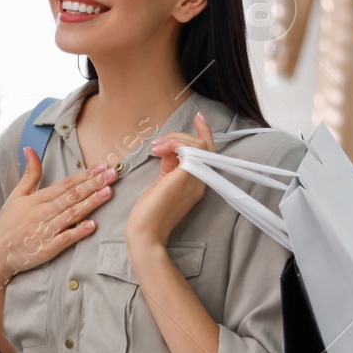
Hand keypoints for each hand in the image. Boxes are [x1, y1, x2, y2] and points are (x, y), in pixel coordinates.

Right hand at [0, 151, 117, 290]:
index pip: (65, 184)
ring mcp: (44, 231)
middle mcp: (42, 213)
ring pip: (71, 214)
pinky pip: (65, 239)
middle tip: (113, 173)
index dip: (85, 175)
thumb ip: (29, 174)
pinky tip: (92, 225)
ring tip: (109, 192)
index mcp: (37, 199)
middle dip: (94, 184)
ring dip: (91, 203)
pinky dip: (78, 232)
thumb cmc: (6, 224)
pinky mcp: (46, 249)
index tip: (102, 166)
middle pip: (72, 196)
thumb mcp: (16, 196)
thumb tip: (30, 149)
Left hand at [126, 111, 214, 248]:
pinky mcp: (185, 178)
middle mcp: (200, 181)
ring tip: (156, 148)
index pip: (207, 154)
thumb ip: (170, 166)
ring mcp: (195, 180)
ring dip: (175, 139)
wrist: (145, 235)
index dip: (204, 134)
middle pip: (204, 146)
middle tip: (158, 144)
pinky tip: (160, 150)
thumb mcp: (162, 183)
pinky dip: (176, 144)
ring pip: (198, 145)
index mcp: (195, 183)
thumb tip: (169, 150)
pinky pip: (191, 150)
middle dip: (181, 136)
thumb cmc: (149, 214)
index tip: (198, 117)